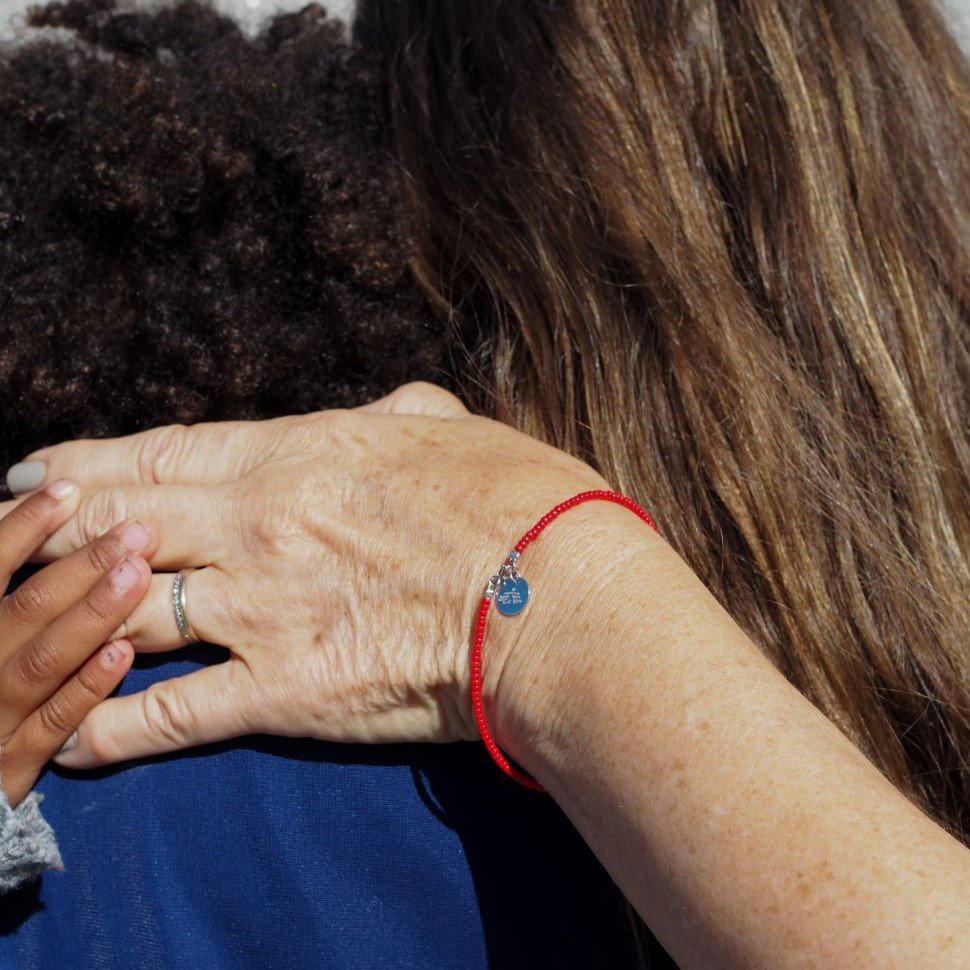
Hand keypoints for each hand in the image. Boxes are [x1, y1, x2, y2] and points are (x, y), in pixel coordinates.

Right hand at [0, 481, 155, 803]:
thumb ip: (2, 575)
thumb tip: (20, 505)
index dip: (22, 526)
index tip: (67, 488)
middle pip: (24, 608)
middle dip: (79, 564)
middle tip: (134, 528)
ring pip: (43, 661)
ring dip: (91, 614)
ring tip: (136, 572)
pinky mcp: (9, 769)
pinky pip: (52, 725)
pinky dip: (85, 687)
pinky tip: (123, 654)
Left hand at [1, 382, 617, 769]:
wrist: (558, 599)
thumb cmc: (520, 502)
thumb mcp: (456, 428)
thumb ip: (403, 412)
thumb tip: (386, 407)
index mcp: (297, 456)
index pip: (160, 453)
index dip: (85, 461)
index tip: (34, 467)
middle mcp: (258, 527)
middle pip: (119, 525)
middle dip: (50, 530)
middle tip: (7, 533)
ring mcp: (261, 611)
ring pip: (124, 613)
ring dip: (68, 620)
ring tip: (29, 628)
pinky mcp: (283, 692)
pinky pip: (172, 714)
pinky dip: (115, 730)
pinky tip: (78, 740)